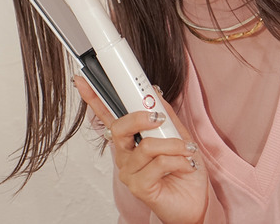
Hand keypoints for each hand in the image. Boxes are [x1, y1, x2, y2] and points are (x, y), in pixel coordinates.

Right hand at [74, 75, 208, 223]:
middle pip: (120, 127)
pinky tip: (187, 165)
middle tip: (159, 118)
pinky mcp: (138, 186)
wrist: (196, 200)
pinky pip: (158, 163)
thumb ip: (164, 113)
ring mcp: (129, 171)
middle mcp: (124, 153)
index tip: (83, 79)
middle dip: (140, 117)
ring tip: (187, 149)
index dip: (94, 97)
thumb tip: (154, 92)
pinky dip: (179, 160)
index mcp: (130, 138)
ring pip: (147, 145)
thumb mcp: (177, 133)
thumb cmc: (184, 168)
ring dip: (173, 144)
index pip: (107, 114)